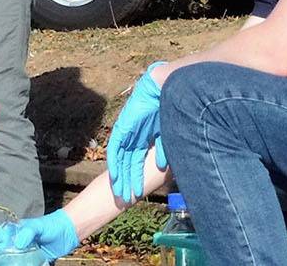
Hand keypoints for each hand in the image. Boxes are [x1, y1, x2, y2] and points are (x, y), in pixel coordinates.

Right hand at [0, 212, 80, 258]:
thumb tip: (19, 243)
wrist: (69, 232)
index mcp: (14, 233)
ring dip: (2, 265)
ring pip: (9, 262)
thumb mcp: (38, 226)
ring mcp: (24, 253)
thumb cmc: (52, 225)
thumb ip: (28, 232)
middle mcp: (16, 244)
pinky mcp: (33, 261)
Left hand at [106, 64, 166, 200]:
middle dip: (128, 181)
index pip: (138, 161)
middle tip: (126, 199)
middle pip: (129, 163)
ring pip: (121, 159)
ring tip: (120, 193)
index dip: (137, 177)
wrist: (165, 89)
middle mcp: (135, 137)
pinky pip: (116, 149)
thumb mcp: (168, 134)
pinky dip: (115, 163)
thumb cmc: (171, 108)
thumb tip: (164, 166)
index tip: (138, 193)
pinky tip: (115, 177)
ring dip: (121, 176)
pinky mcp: (122, 128)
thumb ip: (165, 150)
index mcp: (146, 138)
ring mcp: (128, 133)